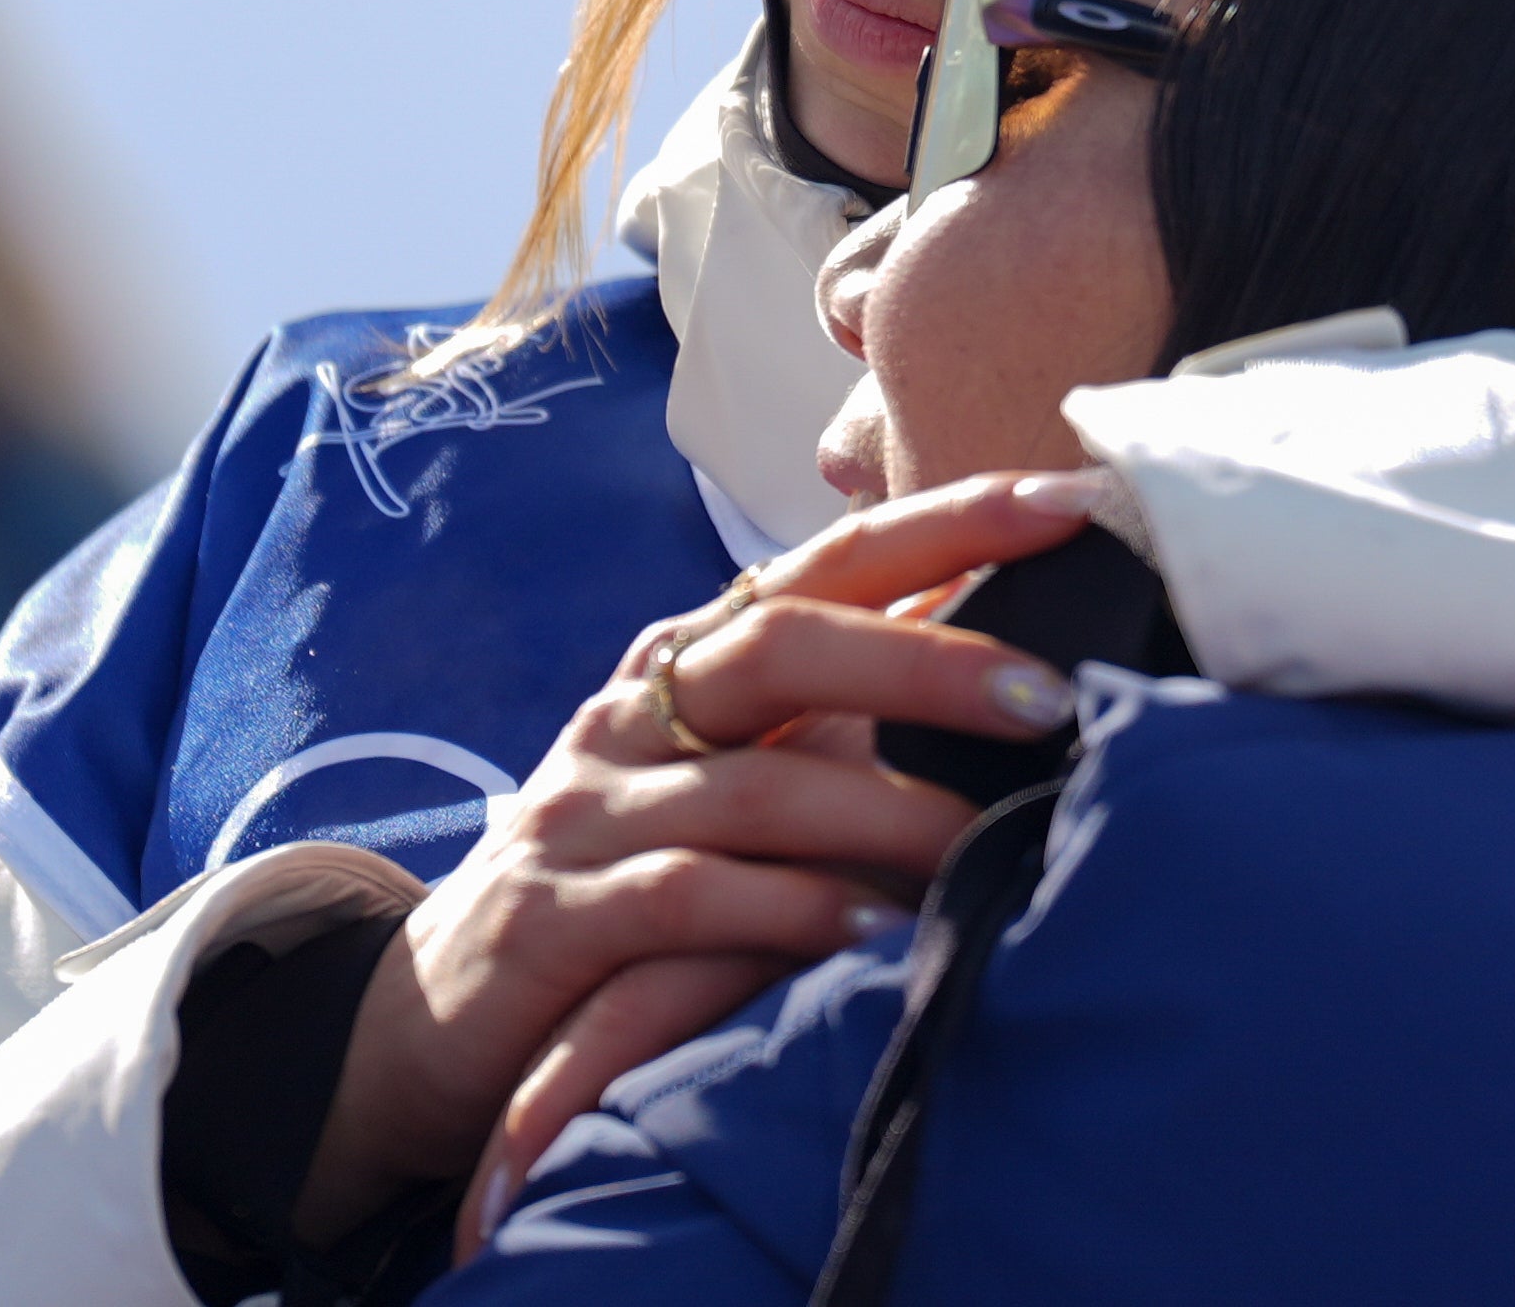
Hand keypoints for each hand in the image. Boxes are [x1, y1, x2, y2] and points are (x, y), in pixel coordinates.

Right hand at [294, 473, 1106, 1251]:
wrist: (448, 1014)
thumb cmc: (640, 884)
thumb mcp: (745, 786)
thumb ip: (851, 727)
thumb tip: (1027, 675)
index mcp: (696, 659)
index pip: (829, 562)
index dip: (946, 522)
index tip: (1066, 501)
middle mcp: (639, 710)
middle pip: (785, 643)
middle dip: (928, 662)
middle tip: (1052, 698)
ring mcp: (590, 809)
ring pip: (751, 787)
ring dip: (882, 816)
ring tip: (983, 848)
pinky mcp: (555, 918)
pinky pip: (684, 900)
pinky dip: (786, 914)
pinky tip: (866, 939)